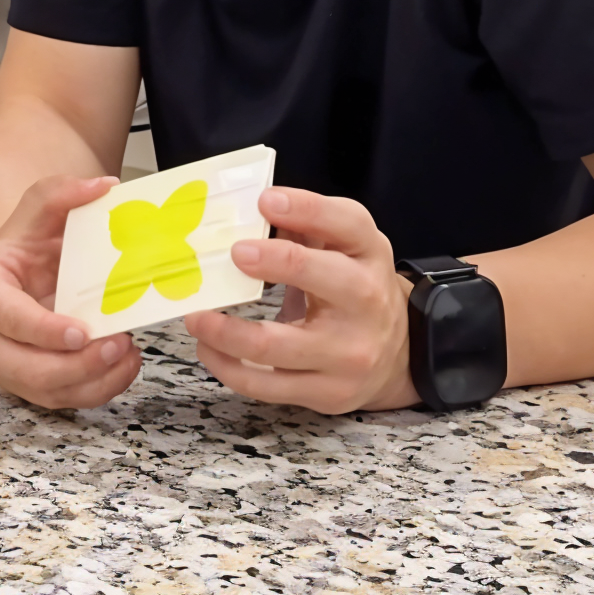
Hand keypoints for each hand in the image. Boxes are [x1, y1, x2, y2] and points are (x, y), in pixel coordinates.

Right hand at [0, 174, 142, 409]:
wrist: (25, 268)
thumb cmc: (30, 241)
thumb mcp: (41, 208)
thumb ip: (64, 191)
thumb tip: (104, 187)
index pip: (6, 317)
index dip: (42, 330)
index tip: (81, 332)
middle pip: (23, 368)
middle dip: (74, 366)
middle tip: (116, 344)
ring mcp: (2, 366)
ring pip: (44, 392)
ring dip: (90, 381)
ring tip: (127, 353)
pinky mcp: (26, 384)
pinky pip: (61, 400)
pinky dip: (96, 390)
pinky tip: (123, 366)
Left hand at [184, 187, 416, 412]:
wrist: (398, 356)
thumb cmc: (354, 286)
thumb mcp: (345, 245)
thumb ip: (305, 223)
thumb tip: (246, 211)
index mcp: (368, 254)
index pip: (345, 222)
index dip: (304, 208)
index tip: (264, 201)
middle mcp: (365, 301)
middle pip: (319, 275)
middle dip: (273, 262)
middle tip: (233, 252)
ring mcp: (348, 354)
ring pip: (275, 345)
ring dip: (225, 330)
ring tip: (195, 315)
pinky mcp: (328, 393)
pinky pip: (266, 386)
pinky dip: (226, 366)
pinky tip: (207, 347)